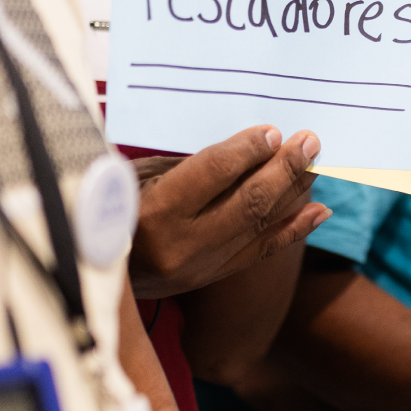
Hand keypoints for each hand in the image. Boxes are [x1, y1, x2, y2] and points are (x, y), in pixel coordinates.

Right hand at [128, 126, 329, 298]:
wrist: (92, 271)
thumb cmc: (108, 207)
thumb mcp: (135, 177)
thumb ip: (188, 165)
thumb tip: (245, 148)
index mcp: (155, 211)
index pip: (213, 173)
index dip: (248, 150)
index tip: (273, 131)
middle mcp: (181, 244)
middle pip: (248, 200)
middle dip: (284, 168)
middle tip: (311, 142)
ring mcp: (199, 267)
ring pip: (260, 225)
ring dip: (294, 192)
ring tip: (317, 164)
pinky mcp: (210, 278)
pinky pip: (261, 251)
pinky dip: (293, 229)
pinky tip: (319, 210)